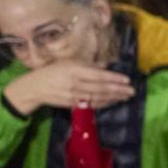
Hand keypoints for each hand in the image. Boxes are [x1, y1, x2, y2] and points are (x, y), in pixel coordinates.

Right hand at [2, 60, 134, 114]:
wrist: (34, 87)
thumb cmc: (53, 71)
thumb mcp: (69, 62)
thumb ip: (87, 64)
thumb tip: (105, 66)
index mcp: (74, 70)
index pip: (98, 75)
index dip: (114, 78)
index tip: (126, 80)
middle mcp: (74, 84)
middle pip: (101, 88)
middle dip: (118, 90)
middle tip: (132, 91)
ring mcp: (73, 96)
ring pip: (98, 98)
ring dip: (114, 98)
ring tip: (126, 96)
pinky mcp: (72, 105)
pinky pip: (92, 105)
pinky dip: (104, 104)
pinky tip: (114, 102)